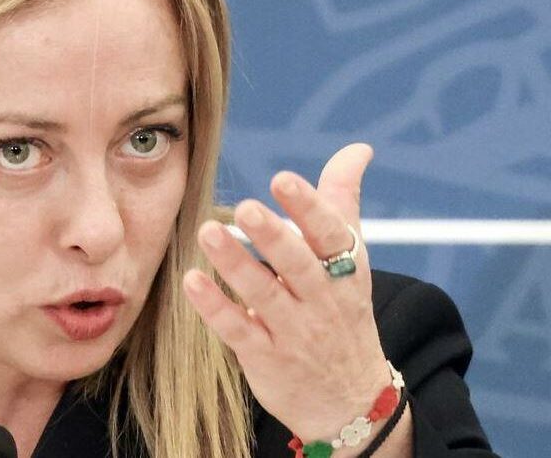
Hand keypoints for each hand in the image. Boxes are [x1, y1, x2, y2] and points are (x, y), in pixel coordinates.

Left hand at [183, 143, 389, 443]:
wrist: (351, 401)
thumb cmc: (344, 313)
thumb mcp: (354, 260)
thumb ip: (343, 200)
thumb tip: (358, 149)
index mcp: (345, 270)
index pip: (330, 234)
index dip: (309, 207)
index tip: (283, 179)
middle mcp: (321, 300)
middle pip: (297, 264)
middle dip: (272, 235)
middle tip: (243, 206)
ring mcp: (292, 332)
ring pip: (263, 295)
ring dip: (235, 263)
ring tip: (207, 231)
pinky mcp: (265, 358)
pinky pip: (238, 331)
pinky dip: (215, 307)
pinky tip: (192, 281)